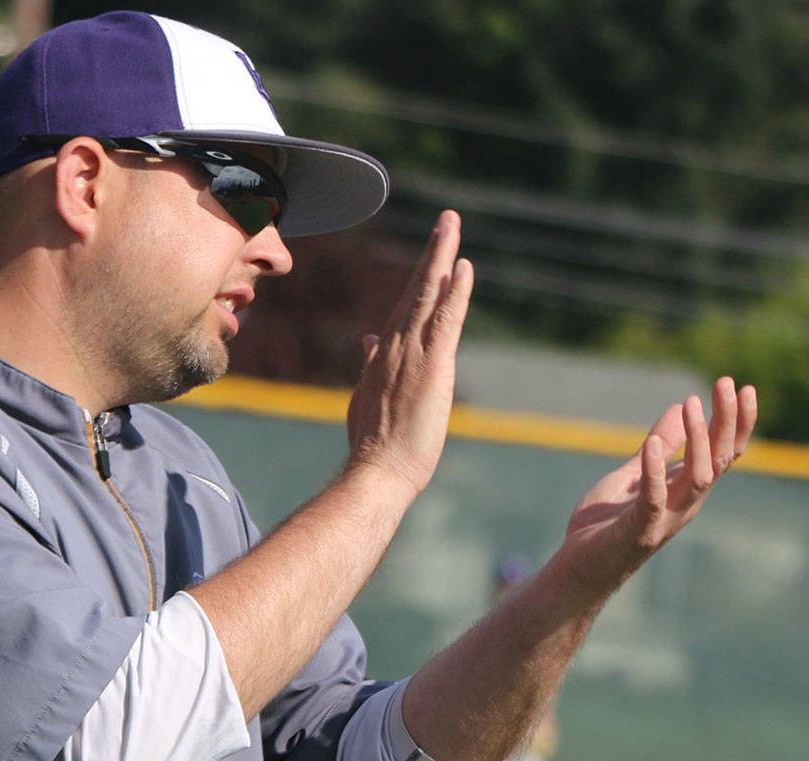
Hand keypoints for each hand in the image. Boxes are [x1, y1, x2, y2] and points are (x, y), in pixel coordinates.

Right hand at [346, 210, 473, 496]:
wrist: (376, 471)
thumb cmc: (374, 445)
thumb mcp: (366, 398)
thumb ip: (369, 365)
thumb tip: (367, 340)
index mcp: (381, 355)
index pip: (403, 307)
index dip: (419, 278)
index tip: (433, 255)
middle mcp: (393, 346)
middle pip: (415, 290)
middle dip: (431, 254)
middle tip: (446, 221)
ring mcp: (411, 354)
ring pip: (428, 294)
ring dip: (441, 257)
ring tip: (451, 225)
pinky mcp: (432, 366)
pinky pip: (446, 318)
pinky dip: (455, 290)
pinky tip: (463, 266)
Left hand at [560, 377, 757, 591]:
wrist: (579, 568)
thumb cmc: (605, 525)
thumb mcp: (632, 474)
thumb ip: (656, 447)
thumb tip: (678, 408)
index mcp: (685, 489)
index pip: (722, 452)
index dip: (735, 421)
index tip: (741, 386)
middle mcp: (685, 503)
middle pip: (718, 458)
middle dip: (727, 421)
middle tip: (729, 383)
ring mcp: (665, 517)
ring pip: (698, 476)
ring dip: (697, 439)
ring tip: (691, 404)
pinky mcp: (640, 530)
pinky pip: (652, 498)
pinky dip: (654, 470)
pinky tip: (652, 443)